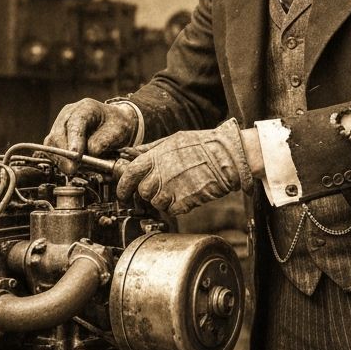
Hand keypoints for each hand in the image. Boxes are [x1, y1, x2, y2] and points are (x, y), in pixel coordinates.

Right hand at [44, 99, 138, 171]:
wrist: (115, 125)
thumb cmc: (117, 126)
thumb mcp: (119, 131)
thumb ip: (104, 141)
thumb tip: (90, 153)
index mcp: (85, 108)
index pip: (74, 124)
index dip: (73, 141)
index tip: (76, 156)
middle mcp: (68, 114)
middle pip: (57, 135)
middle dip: (64, 155)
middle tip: (74, 169)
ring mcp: (60, 125)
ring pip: (51, 146)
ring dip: (62, 160)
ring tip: (78, 168)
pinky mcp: (57, 138)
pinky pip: (53, 152)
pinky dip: (62, 162)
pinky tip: (74, 166)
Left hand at [117, 119, 253, 214]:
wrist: (227, 156)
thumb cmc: (203, 145)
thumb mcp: (173, 140)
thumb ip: (150, 149)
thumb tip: (131, 152)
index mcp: (155, 157)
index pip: (129, 174)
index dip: (123, 186)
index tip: (123, 193)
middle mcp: (160, 173)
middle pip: (142, 191)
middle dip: (147, 191)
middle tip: (160, 186)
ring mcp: (172, 189)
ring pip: (155, 203)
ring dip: (162, 199)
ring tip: (176, 188)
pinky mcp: (184, 202)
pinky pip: (171, 210)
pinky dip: (175, 206)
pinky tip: (185, 194)